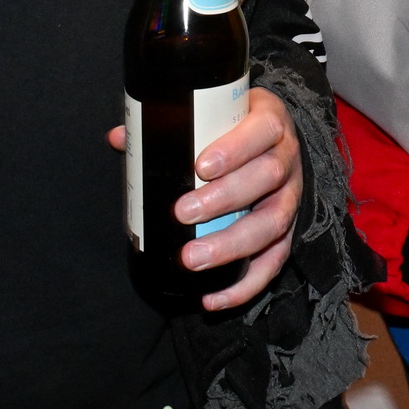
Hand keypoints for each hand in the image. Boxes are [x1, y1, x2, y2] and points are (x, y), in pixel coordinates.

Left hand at [106, 87, 301, 309]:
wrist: (273, 140)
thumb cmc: (235, 126)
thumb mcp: (214, 111)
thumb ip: (168, 124)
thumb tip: (117, 138)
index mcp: (270, 123)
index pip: (262, 132)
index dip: (235, 150)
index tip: (201, 167)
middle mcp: (287, 159)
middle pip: (266, 178)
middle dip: (223, 199)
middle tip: (182, 213)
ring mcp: (290, 198)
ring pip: (271, 223)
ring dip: (231, 245)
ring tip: (192, 258)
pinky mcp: (288, 232)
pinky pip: (274, 262)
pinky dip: (245, 285)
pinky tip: (213, 297)